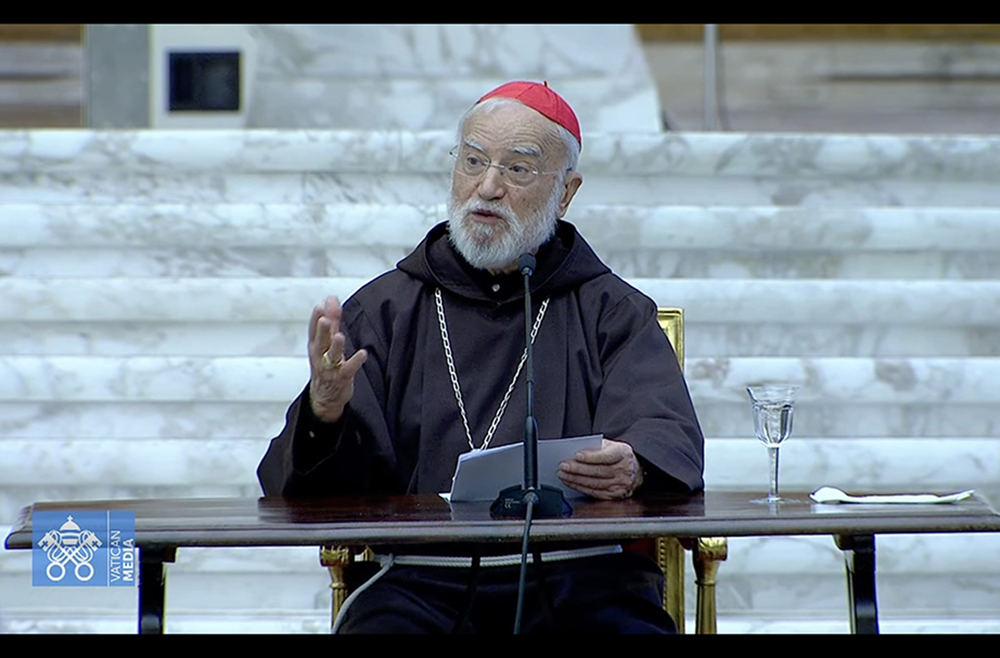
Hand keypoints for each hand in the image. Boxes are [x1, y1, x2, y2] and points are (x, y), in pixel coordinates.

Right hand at [308, 296, 367, 422]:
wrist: (325, 396)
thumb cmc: (326, 364)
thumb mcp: (326, 341)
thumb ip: (332, 319)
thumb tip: (331, 298)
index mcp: (316, 346)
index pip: (313, 331)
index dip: (315, 320)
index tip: (319, 307)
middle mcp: (321, 356)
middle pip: (320, 342)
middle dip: (322, 331)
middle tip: (324, 319)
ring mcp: (330, 368)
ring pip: (331, 356)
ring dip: (335, 346)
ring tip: (339, 336)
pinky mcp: (341, 378)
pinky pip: (348, 369)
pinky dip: (355, 362)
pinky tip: (362, 353)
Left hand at [557, 439, 643, 499]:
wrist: (634, 470)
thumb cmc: (617, 455)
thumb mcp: (610, 445)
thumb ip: (596, 447)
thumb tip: (576, 452)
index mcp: (623, 453)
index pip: (606, 456)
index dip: (591, 457)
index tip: (576, 455)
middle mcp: (624, 470)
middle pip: (598, 471)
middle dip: (578, 469)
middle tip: (563, 466)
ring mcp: (620, 484)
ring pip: (595, 483)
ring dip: (576, 479)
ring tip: (563, 474)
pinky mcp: (614, 495)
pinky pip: (595, 492)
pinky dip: (580, 487)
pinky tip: (571, 483)